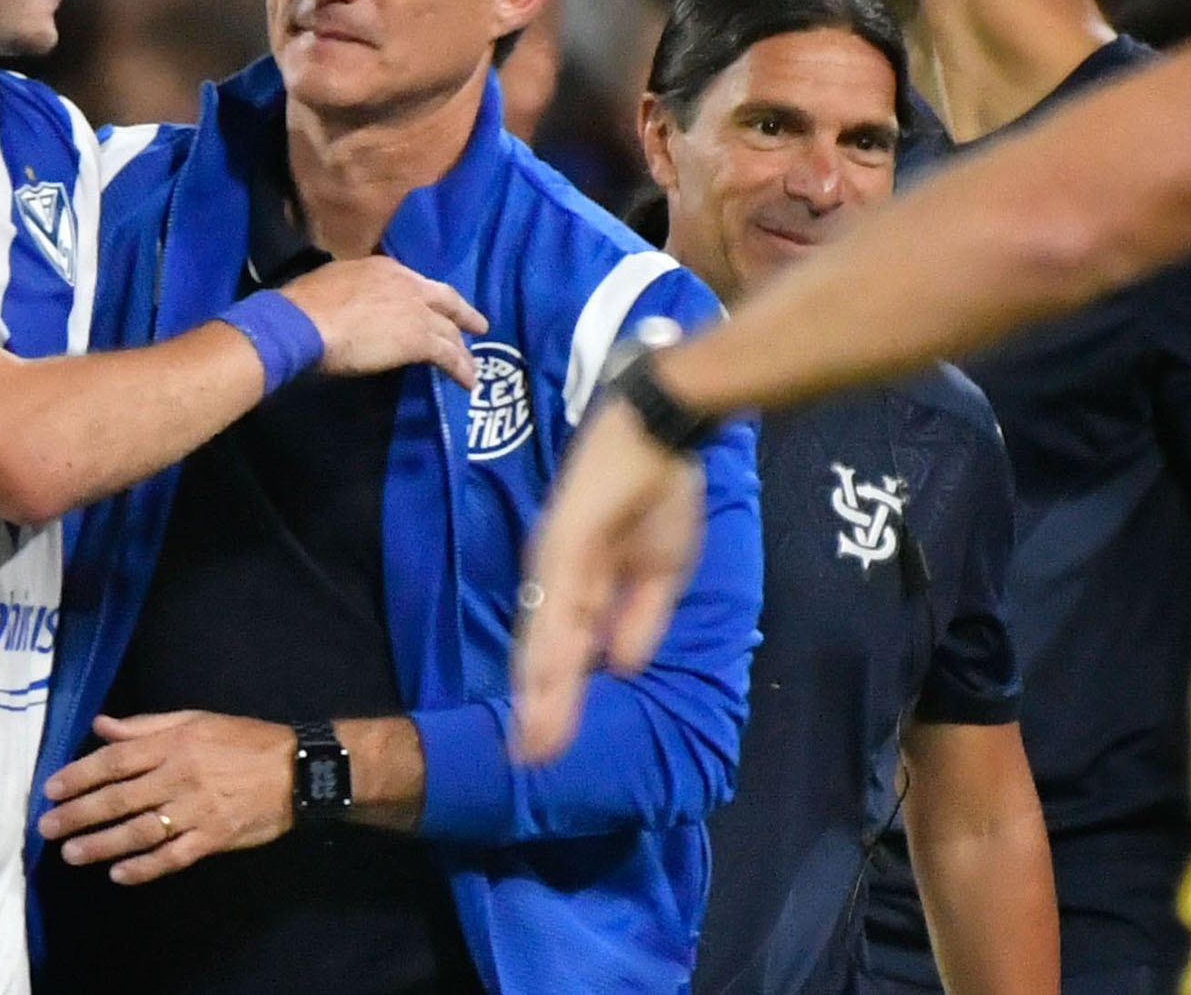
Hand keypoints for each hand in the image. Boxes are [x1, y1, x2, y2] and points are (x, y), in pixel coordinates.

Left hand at [38, 711, 295, 884]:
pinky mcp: (213, 838)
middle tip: (47, 828)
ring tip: (72, 854)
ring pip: (140, 831)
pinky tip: (119, 874)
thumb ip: (146, 726)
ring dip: (102, 844)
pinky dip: (144, 867)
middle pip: (120, 798)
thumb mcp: (196, 719)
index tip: (51, 789)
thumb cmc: (244, 740)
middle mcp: (179, 777)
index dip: (80, 775)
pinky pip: (172, 857)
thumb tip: (101, 725)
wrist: (297, 769)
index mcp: (174, 744)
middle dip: (79, 814)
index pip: (116, 760)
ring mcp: (196, 811)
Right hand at [281, 256, 486, 388]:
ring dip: (462, 351)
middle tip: (478, 326)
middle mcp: (409, 285)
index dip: (428, 297)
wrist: (306, 322)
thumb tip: (355, 303)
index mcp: (385, 269)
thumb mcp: (334, 282)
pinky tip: (467, 383)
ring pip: (450, 333)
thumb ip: (354, 290)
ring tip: (471, 367)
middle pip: (446, 301)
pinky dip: (461, 370)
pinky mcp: (419, 340)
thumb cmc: (307, 304)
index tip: (433, 308)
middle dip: (463, 314)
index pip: (417, 284)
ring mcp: (417, 312)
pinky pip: (449, 357)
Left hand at [511, 399, 705, 761]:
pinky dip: (551, 643)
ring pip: (542, 637)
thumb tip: (619, 668)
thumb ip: (637, 621)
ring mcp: (556, 560)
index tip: (545, 747)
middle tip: (527, 762)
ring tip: (531, 741)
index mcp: (580, 586)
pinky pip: (557, 602)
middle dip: (538, 710)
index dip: (554, 699)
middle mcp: (558, 578)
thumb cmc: (659, 492)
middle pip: (543, 653)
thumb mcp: (658, 572)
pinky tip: (546, 681)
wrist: (663, 428)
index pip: (560, 652)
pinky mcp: (563, 541)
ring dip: (538, 691)